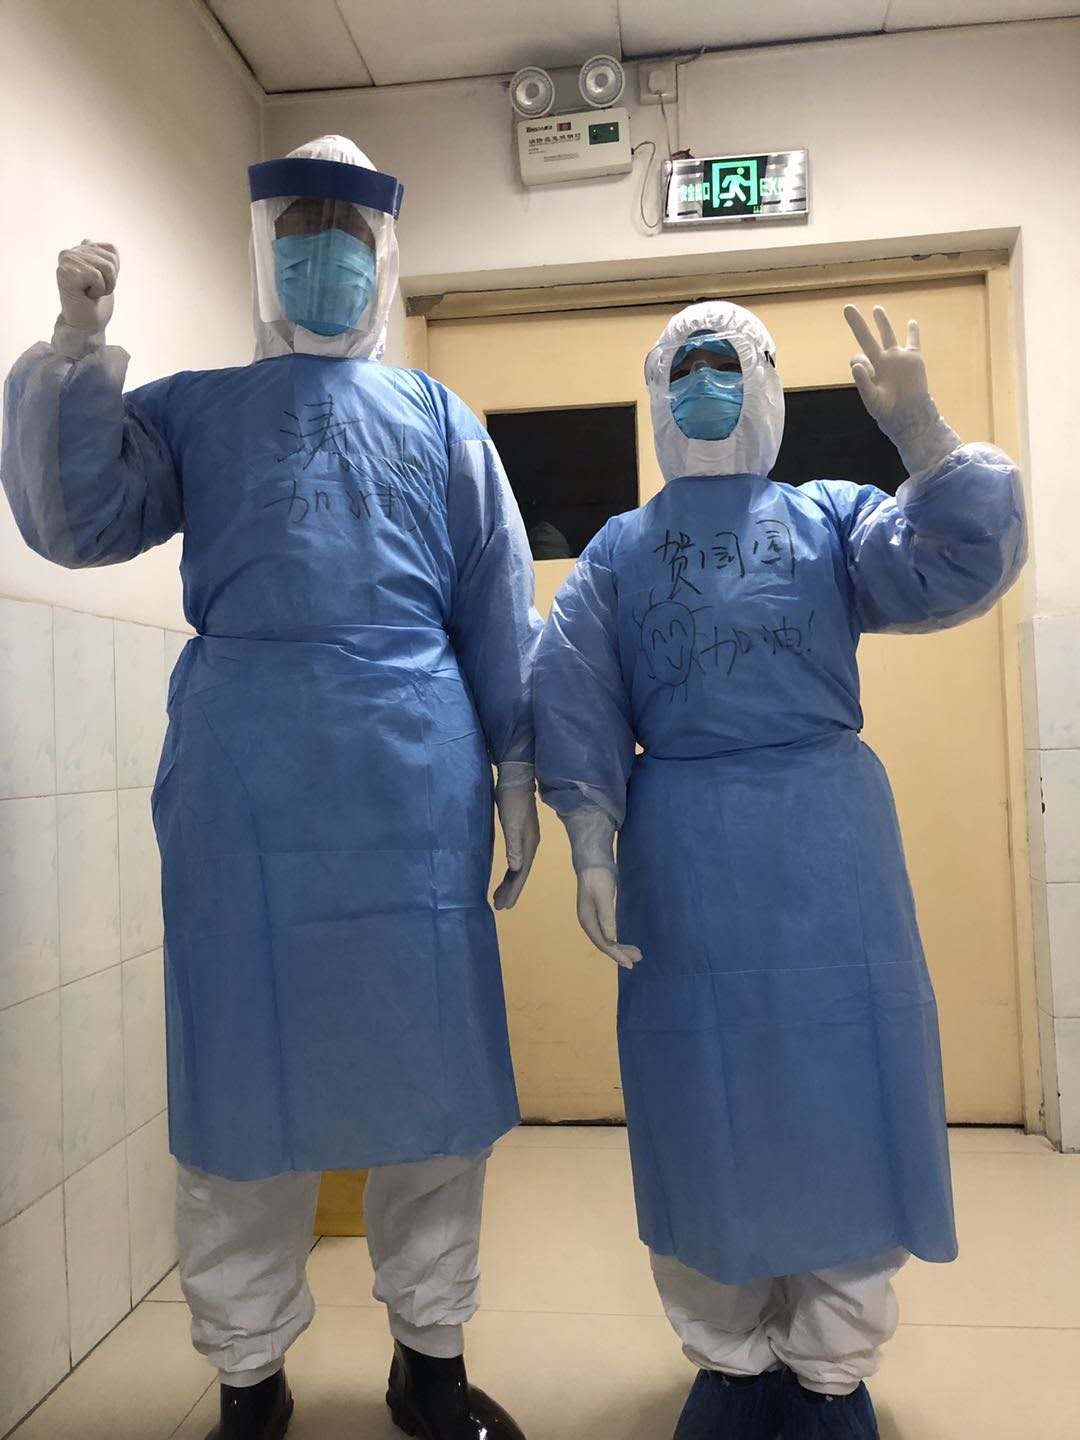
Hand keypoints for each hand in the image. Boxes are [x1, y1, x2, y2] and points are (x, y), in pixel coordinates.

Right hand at [57, 241, 118, 333]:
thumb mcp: (102, 277)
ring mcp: (66, 260)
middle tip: (95, 291)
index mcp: (79, 251)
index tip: (100, 284)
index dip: (114, 272)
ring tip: (90, 293)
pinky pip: (96, 276)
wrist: (85, 326)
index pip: (112, 250)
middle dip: (110, 281)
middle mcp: (70, 252)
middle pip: (110, 260)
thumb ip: (98, 258)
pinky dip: (97, 290)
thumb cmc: (94, 305)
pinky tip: (85, 295)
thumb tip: (87, 240)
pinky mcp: (65, 271)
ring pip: (105, 267)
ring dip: (104, 286)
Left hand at [493, 784, 539, 909]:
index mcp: (528, 845)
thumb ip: (514, 845)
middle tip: (500, 906)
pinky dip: (510, 870)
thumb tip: (516, 868)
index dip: (513, 890)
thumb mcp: (512, 823)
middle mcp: (529, 845)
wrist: (516, 779)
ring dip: (510, 882)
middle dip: (511, 890)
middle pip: (520, 873)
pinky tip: (506, 873)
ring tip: (499, 896)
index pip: (521, 873)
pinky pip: (515, 858)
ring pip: (518, 867)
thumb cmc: (513, 802)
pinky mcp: (518, 834)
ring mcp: (525, 839)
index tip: (504, 906)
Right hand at [576, 867, 641, 968]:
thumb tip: (611, 940)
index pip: (603, 943)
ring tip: (636, 952)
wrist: (594, 861)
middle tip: (638, 958)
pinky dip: (617, 938)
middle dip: (621, 952)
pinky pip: (609, 930)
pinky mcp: (600, 911)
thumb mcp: (604, 897)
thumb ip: (607, 918)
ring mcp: (594, 917)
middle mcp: (589, 921)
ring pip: (607, 937)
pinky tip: (624, 940)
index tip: (630, 963)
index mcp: (588, 920)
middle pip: (605, 943)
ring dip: (620, 946)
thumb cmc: (598, 878)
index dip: (616, 955)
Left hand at [844, 304, 957, 476]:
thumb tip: (855, 363)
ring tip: (876, 309)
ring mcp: (896, 357)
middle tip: (847, 307)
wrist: (908, 415)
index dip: (858, 362)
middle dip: (857, 323)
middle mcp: (880, 361)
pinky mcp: (913, 358)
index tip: (866, 371)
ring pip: (888, 334)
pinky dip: (913, 331)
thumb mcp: (871, 398)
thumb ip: (862, 382)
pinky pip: (913, 341)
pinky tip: (911, 322)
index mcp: (868, 370)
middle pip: (866, 338)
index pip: (858, 359)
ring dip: (882, 321)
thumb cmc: (887, 411)